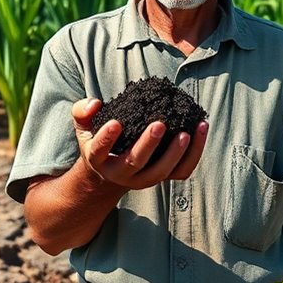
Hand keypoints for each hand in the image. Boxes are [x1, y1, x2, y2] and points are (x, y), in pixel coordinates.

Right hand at [71, 98, 207, 189]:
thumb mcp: (83, 128)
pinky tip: (200, 129)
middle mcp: (121, 173)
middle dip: (148, 144)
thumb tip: (95, 102)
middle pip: (135, 162)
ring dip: (177, 153)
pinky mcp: (162, 178)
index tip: (115, 123)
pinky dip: (194, 154)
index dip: (106, 139)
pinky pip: (181, 171)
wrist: (109, 173)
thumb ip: (82, 112)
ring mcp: (143, 179)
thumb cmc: (98, 142)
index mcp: (98, 159)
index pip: (100, 150)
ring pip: (162, 172)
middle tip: (159, 124)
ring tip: (188, 131)